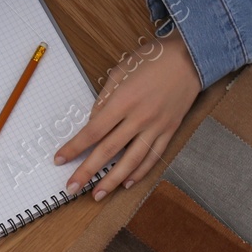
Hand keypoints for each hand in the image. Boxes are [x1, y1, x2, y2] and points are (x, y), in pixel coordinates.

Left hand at [55, 32, 200, 200]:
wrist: (191, 56)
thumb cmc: (154, 59)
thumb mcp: (121, 71)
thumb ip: (104, 99)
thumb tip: (92, 122)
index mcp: (124, 100)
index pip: (93, 131)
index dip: (74, 148)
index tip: (60, 159)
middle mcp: (140, 117)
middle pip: (108, 150)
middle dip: (87, 172)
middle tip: (71, 188)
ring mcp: (157, 126)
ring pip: (131, 160)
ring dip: (112, 180)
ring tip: (97, 195)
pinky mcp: (170, 130)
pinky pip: (153, 156)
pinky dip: (140, 172)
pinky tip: (126, 183)